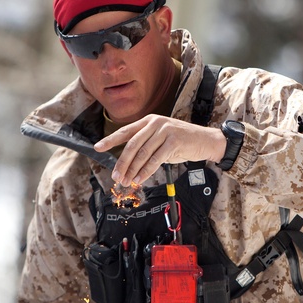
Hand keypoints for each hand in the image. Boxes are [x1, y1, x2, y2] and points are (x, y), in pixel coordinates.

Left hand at [94, 114, 226, 184]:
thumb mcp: (161, 138)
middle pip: (132, 145)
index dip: (110, 140)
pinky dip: (146, 171)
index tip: (97, 147)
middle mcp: (155, 123)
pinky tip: (140, 179)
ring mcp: (165, 131)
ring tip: (127, 181)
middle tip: (116, 176)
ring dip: (132, 170)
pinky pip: (156, 159)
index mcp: (148, 121)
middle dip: (122, 163)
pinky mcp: (174, 142)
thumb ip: (145, 145)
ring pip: (142, 153)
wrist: (205, 140)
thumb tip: (127, 163)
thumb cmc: (181, 141)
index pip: (125, 131)